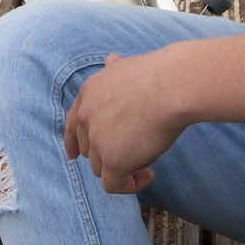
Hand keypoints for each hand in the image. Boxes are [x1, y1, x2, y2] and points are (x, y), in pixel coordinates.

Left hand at [62, 50, 185, 193]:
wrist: (172, 86)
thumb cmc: (159, 74)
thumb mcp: (127, 67)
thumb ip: (114, 70)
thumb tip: (111, 59)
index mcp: (88, 93)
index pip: (73, 124)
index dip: (74, 141)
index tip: (74, 155)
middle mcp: (87, 116)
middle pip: (89, 149)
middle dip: (108, 153)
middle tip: (135, 151)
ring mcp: (97, 139)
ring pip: (102, 168)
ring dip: (123, 168)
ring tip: (148, 160)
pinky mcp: (112, 161)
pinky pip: (114, 185)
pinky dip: (129, 185)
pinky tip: (148, 175)